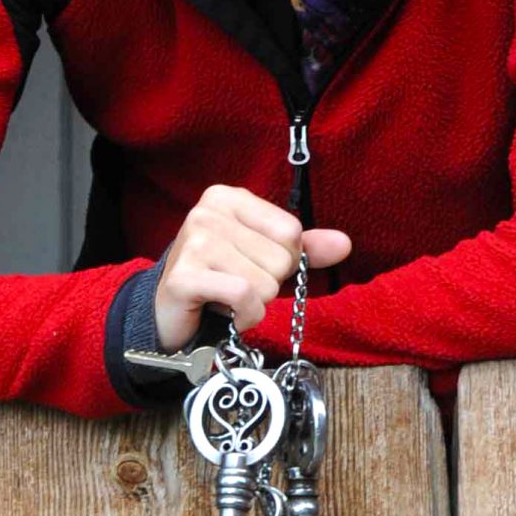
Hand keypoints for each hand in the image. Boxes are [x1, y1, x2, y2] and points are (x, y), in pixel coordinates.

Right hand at [154, 184, 350, 350]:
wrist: (170, 312)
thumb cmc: (222, 279)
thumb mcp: (265, 257)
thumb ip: (304, 249)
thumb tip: (345, 244)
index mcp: (228, 198)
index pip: (291, 231)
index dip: (284, 260)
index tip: (253, 265)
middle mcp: (207, 212)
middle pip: (280, 258)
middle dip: (267, 283)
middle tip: (237, 285)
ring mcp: (193, 243)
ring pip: (265, 282)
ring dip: (255, 303)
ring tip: (228, 299)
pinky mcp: (184, 277)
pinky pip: (244, 298)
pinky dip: (246, 317)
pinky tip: (229, 315)